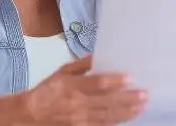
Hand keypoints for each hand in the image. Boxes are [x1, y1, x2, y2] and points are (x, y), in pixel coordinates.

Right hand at [23, 56, 147, 124]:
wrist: (30, 114)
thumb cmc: (48, 90)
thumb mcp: (62, 72)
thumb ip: (81, 65)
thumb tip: (99, 56)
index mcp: (72, 86)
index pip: (97, 83)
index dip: (115, 81)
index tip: (131, 78)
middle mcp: (78, 103)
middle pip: (107, 102)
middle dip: (128, 99)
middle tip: (145, 94)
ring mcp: (80, 119)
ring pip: (108, 117)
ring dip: (127, 112)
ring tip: (142, 107)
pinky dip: (116, 122)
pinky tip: (128, 118)